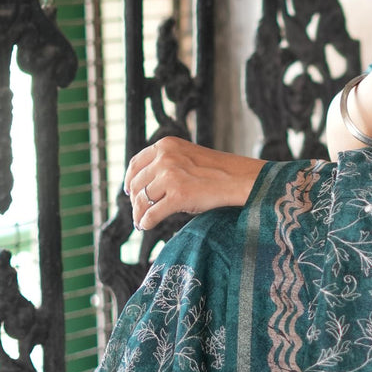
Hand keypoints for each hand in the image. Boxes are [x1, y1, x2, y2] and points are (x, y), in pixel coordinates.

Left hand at [124, 136, 264, 231]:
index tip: (130, 191)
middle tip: (139, 213)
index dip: (130, 179)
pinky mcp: (177, 195)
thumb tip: (144, 187)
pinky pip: (151, 214)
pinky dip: (145, 222)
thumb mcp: (188, 158)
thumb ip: (167, 164)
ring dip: (138, 214)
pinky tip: (145, 226)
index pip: (136, 163)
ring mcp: (170, 175)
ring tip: (141, 222)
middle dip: (135, 201)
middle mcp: (165, 157)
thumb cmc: (218, 173)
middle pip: (137, 184)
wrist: (241, 180)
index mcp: (166, 145)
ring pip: (141, 200)